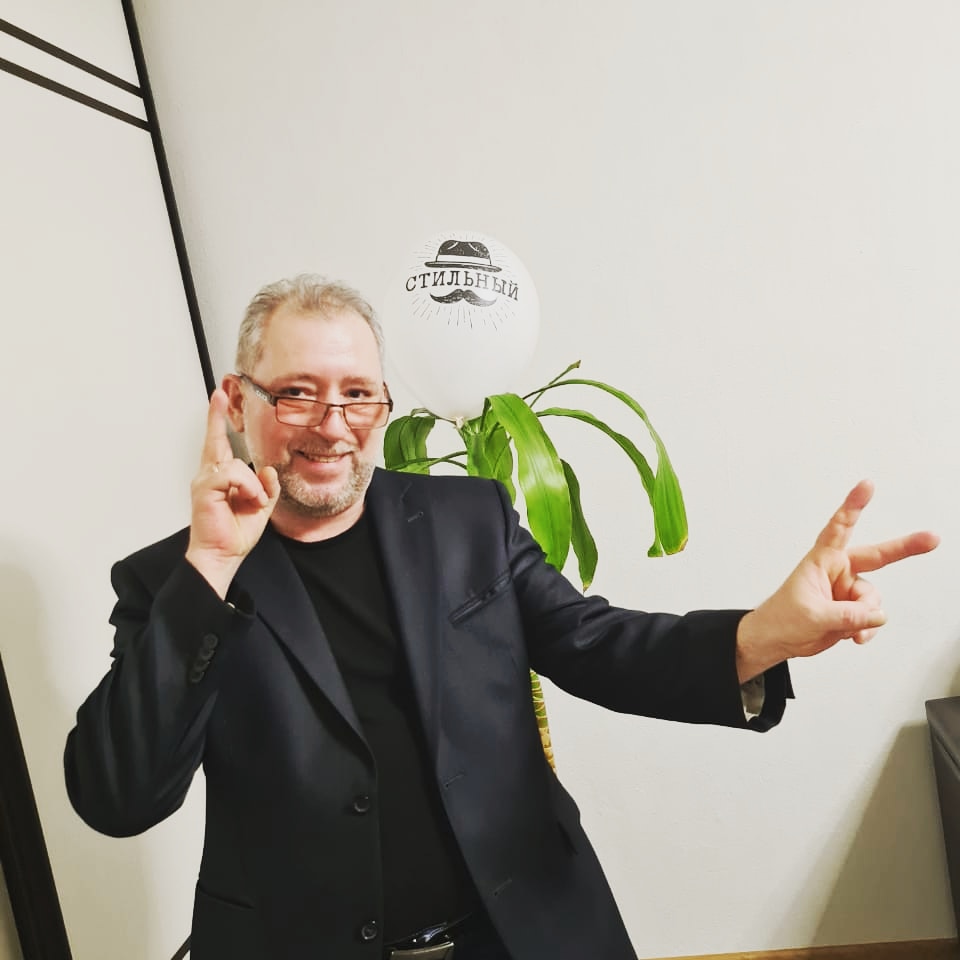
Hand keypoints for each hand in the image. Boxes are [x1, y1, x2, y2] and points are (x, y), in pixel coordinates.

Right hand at [185, 389, 280, 597]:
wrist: (222, 555)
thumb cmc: (235, 534)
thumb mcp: (261, 507)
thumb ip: (267, 487)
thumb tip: (269, 470)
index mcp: (222, 479)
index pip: (219, 445)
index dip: (218, 422)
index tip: (218, 400)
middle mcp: (209, 476)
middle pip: (213, 441)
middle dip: (215, 418)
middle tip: (217, 395)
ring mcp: (204, 482)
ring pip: (235, 464)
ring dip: (252, 484)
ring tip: (253, 502)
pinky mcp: (204, 489)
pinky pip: (232, 475)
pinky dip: (247, 487)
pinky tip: (249, 501)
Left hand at [735, 480, 939, 681]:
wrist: (778, 640)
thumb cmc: (783, 618)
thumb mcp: (813, 615)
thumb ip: (847, 616)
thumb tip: (877, 615)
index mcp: (821, 561)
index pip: (839, 528)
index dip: (853, 505)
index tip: (867, 485)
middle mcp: (838, 572)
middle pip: (877, 556)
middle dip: (905, 548)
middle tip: (932, 538)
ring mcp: (847, 591)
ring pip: (872, 600)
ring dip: (865, 617)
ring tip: (847, 628)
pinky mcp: (852, 610)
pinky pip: (871, 617)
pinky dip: (866, 629)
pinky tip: (855, 637)